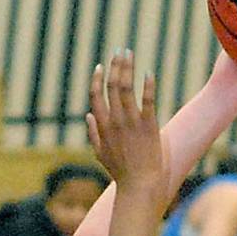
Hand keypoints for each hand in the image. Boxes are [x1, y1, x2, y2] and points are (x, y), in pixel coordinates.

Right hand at [86, 50, 165, 194]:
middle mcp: (115, 121)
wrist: (139, 184)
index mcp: (103, 127)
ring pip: (126, 88)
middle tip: (120, 51)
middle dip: (115, 66)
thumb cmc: (121, 171)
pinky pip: (148, 100)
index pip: (96, 96)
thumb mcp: (100, 154)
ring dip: (127, 68)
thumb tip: (88, 115)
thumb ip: (93, 133)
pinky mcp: (149, 125)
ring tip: (130, 53)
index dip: (98, 79)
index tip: (101, 66)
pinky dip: (147, 85)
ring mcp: (132, 122)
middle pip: (112, 86)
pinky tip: (148, 72)